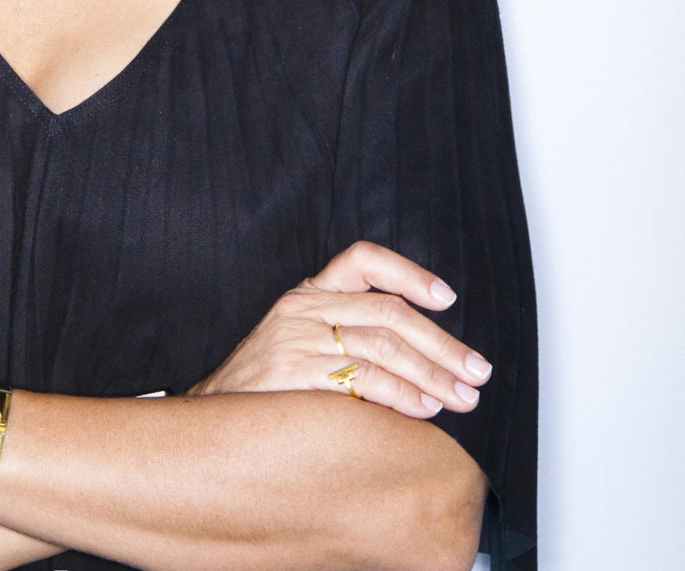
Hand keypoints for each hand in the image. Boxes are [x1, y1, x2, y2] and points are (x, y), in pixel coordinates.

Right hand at [187, 240, 490, 420]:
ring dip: (431, 374)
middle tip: (476, 372)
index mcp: (306, 294)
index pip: (362, 259)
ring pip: (383, 345)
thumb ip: (349, 339)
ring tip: (460, 397)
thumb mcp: (299, 345)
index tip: (447, 298)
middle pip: (388, 312)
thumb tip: (426, 363)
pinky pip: (362, 378)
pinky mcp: (293, 372)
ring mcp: (295, 338)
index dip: (409, 273)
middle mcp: (302, 308)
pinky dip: (401, 394)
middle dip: (442, 344)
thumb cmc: (265, 392)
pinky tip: (423, 408)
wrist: (207, 424)